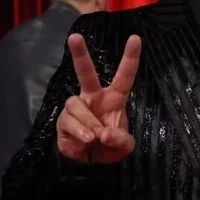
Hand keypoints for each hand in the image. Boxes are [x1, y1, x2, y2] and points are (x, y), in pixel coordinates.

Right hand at [56, 33, 141, 163]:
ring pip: (77, 105)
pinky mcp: (64, 119)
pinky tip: (86, 139)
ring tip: (95, 137)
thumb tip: (104, 133)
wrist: (90, 163)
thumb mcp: (123, 146)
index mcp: (114, 97)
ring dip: (88, 122)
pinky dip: (80, 131)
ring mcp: (78, 106)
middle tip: (74, 37)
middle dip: (80, 54)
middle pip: (86, 72)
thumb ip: (120, 140)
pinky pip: (69, 120)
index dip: (130, 57)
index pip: (124, 75)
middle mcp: (94, 97)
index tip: (136, 39)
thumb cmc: (110, 147)